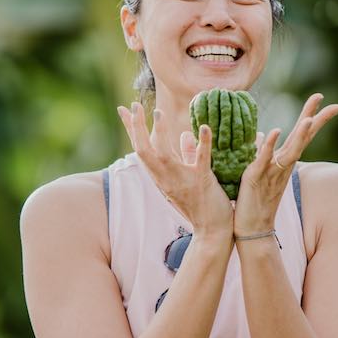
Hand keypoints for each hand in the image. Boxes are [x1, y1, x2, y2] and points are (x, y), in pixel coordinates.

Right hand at [116, 102, 232, 238]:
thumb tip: (185, 134)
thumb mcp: (188, 178)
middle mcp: (166, 178)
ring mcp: (182, 180)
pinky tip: (204, 127)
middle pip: (144, 150)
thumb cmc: (202, 205)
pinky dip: (202, 143)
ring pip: (163, 154)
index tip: (124, 109)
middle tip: (136, 105)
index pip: (141, 149)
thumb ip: (185, 156)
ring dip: (160, 132)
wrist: (213, 232)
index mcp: (161, 176)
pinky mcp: (202, 182)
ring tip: (159, 112)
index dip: (132, 129)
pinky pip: (200, 160)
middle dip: (137, 127)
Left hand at [234, 93, 337, 234]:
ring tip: (310, 118)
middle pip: (303, 138)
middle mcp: (283, 165)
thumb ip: (261, 151)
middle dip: (314, 118)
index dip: (312, 116)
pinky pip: (265, 160)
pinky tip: (275, 132)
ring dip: (300, 134)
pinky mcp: (256, 177)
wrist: (252, 228)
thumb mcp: (258, 169)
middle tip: (325, 99)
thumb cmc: (255, 200)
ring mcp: (272, 171)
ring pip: (290, 149)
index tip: (323, 99)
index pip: (302, 134)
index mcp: (284, 161)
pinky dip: (270, 146)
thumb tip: (260, 134)